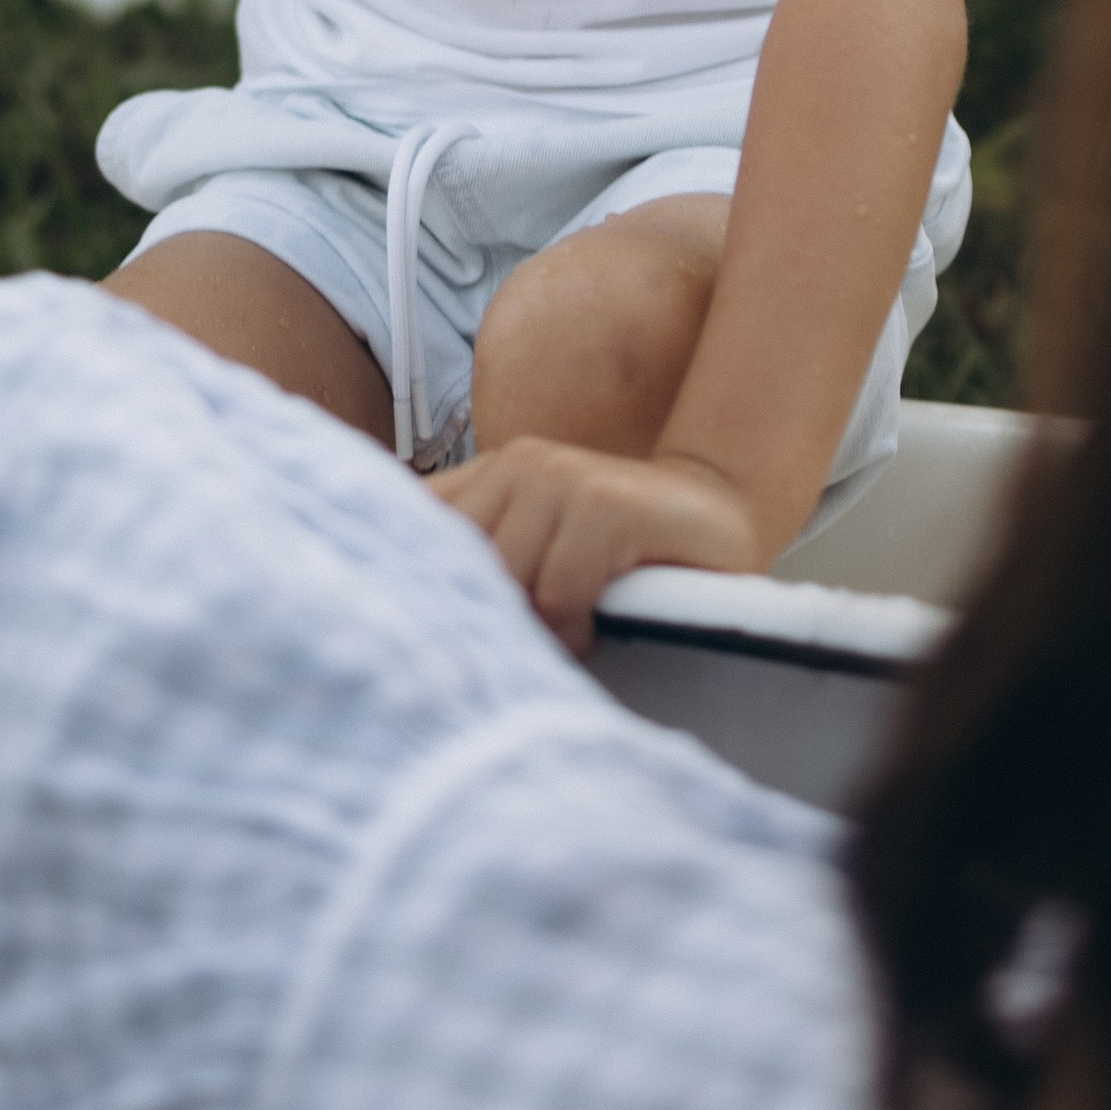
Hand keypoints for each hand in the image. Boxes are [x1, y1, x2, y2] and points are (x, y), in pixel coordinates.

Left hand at [436, 437, 767, 648]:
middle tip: (516, 645)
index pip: (406, 526)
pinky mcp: (602, 502)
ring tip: (567, 631)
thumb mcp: (534, 547)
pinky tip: (595, 625)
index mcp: (485, 475)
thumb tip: (397, 618)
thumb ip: (477, 561)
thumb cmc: (614, 551)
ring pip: (504, 581)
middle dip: (483, 618)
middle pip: (455, 567)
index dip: (410, 589)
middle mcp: (514, 464)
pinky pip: (557, 593)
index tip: (422, 638)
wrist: (713, 510)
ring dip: (535, 628)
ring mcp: (558, 476)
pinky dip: (574, 628)